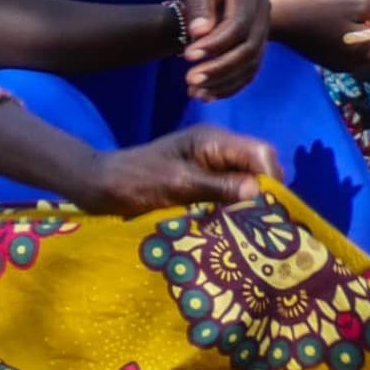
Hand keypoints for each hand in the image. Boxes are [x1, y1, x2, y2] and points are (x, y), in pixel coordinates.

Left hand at [67, 127, 276, 216]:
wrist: (98, 186)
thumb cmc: (134, 180)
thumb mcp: (176, 184)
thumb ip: (217, 186)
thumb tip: (258, 192)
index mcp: (213, 140)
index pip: (259, 152)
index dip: (271, 178)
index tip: (269, 210)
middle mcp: (217, 149)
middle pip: (258, 166)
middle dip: (264, 192)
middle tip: (263, 225)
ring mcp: (210, 165)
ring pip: (246, 180)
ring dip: (249, 202)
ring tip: (250, 229)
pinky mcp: (201, 181)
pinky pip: (229, 192)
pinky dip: (234, 207)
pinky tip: (232, 226)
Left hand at [174, 0, 269, 100]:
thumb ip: (198, 4)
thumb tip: (199, 33)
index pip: (237, 27)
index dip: (214, 44)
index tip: (187, 56)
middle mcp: (263, 14)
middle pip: (249, 49)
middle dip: (220, 68)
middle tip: (190, 80)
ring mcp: (262, 30)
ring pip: (251, 63)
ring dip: (223, 81)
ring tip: (194, 93)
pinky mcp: (255, 43)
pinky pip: (249, 69)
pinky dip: (230, 85)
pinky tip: (208, 95)